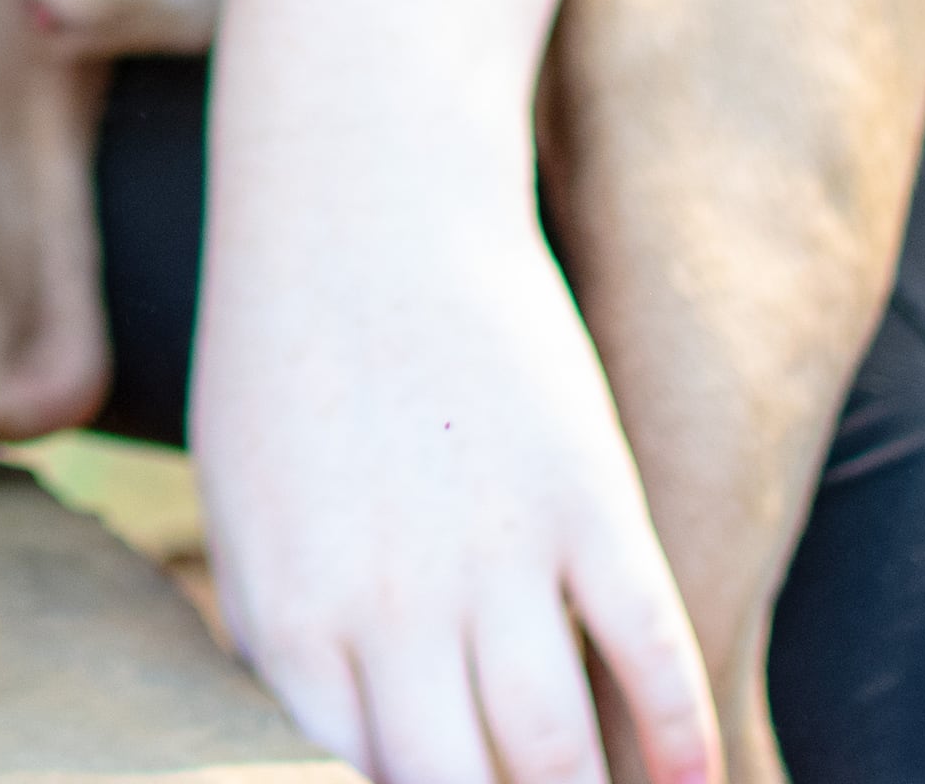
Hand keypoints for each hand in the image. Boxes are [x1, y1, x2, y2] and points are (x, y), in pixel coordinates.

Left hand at [190, 190, 717, 783]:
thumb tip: (326, 726)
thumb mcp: (240, 493)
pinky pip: (654, 661)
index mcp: (290, 612)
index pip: (362, 782)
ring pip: (560, 756)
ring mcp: (496, 558)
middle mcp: (390, 606)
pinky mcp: (591, 503)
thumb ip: (279, 621)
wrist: (360, 199)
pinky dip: (683, 744)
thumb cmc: (286, 344)